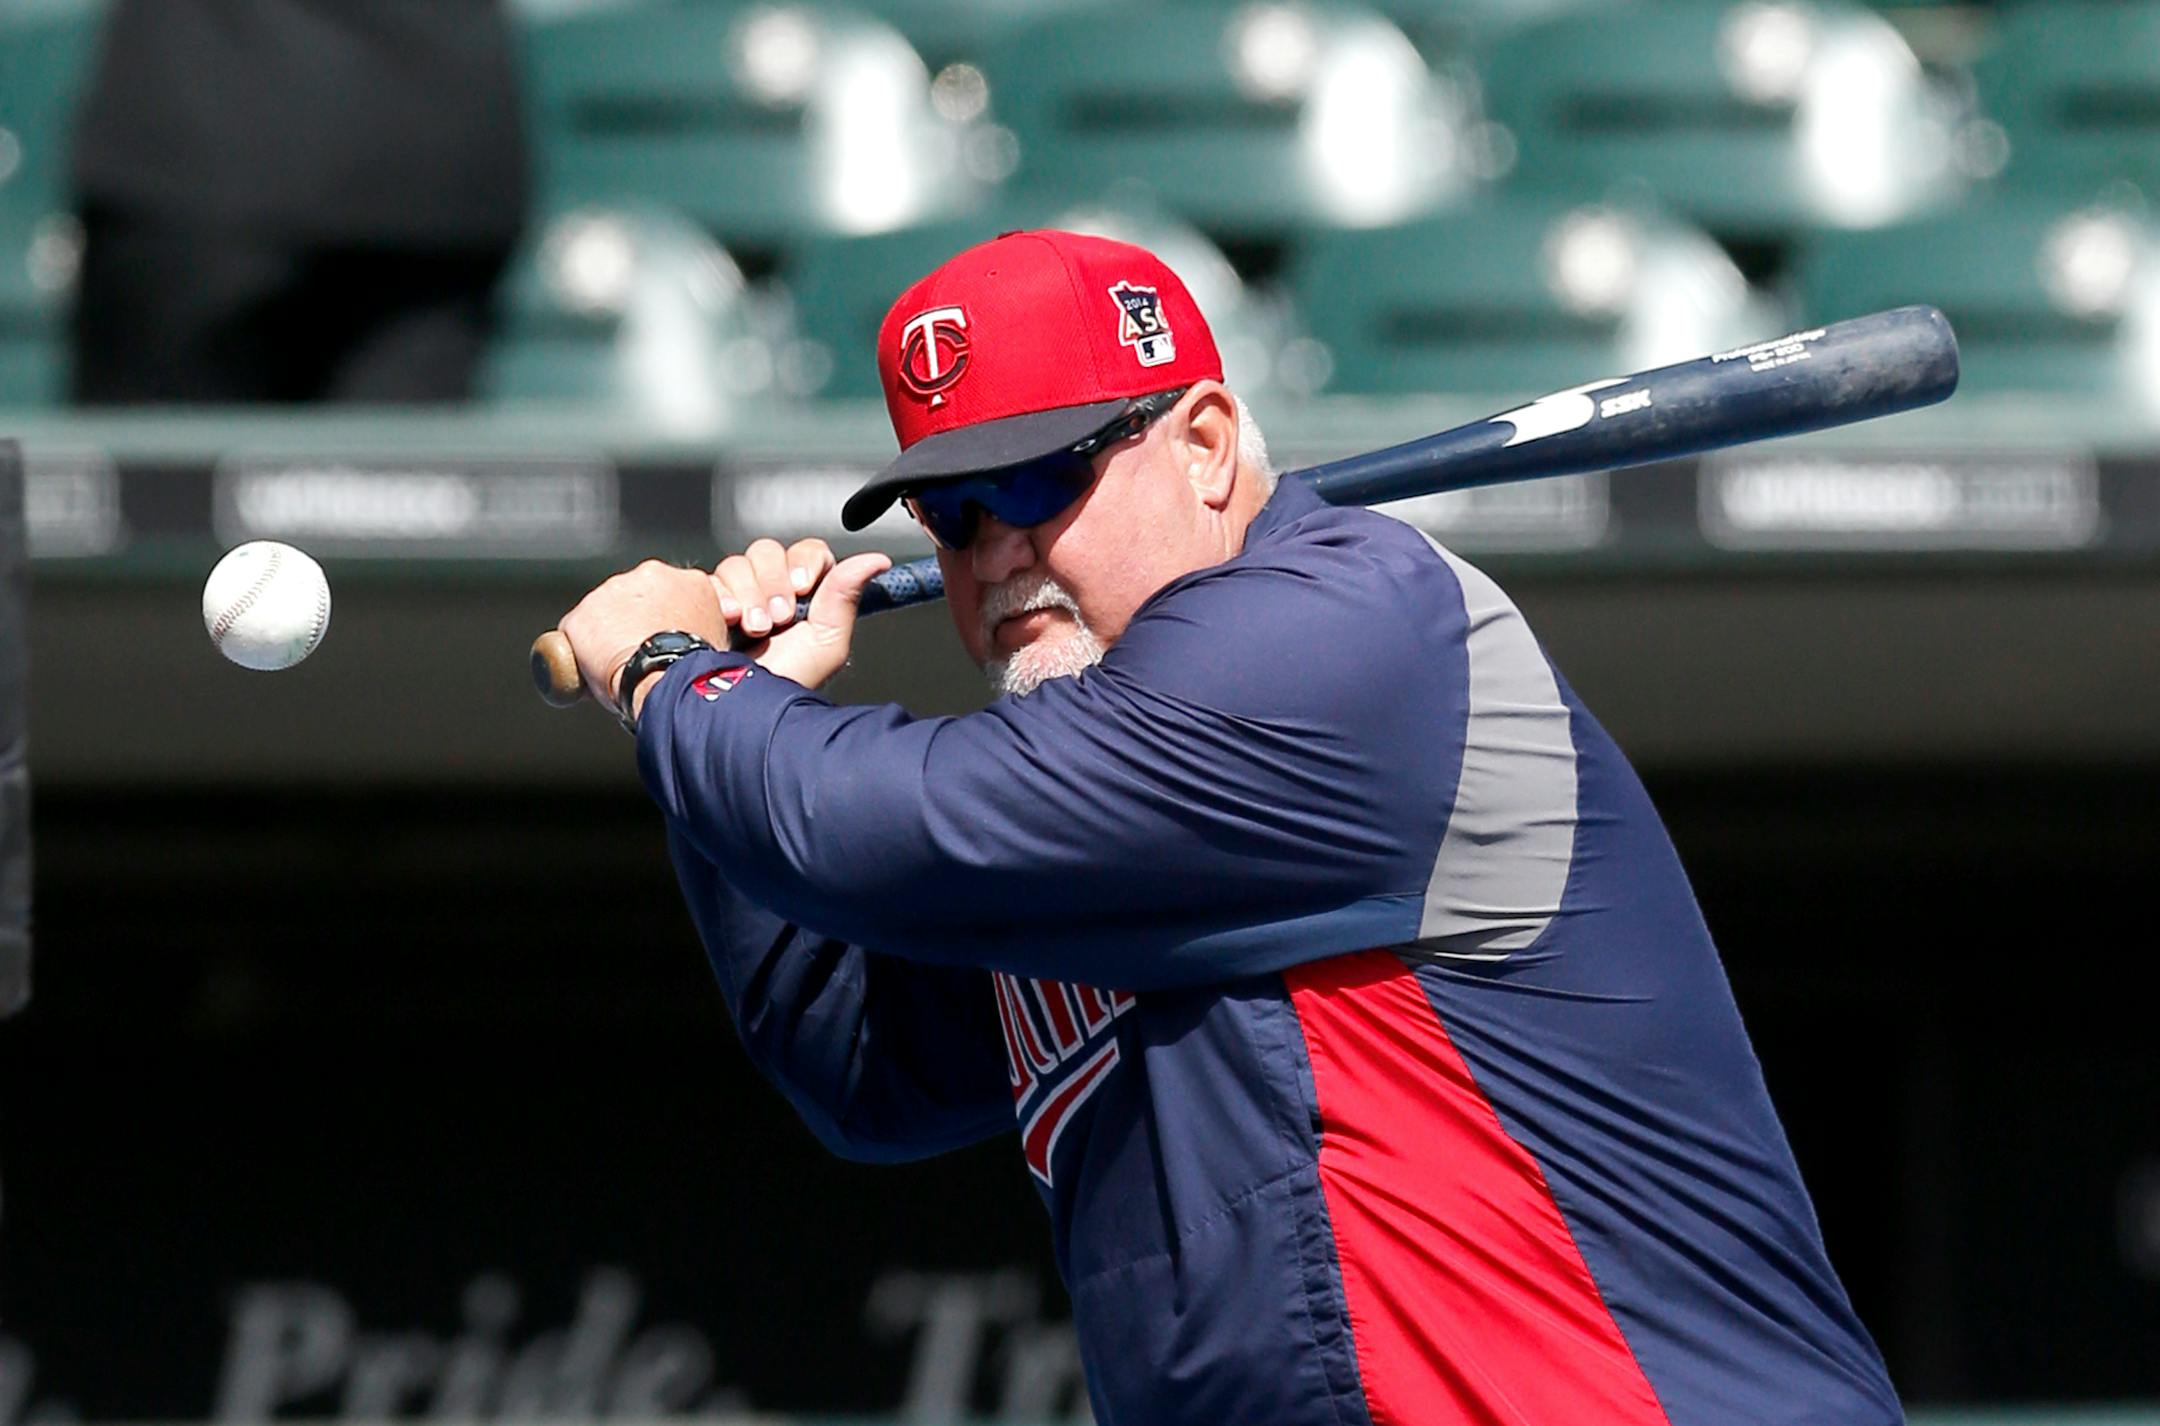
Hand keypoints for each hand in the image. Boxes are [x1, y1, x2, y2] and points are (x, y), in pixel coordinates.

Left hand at [558, 559, 725, 713]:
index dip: (665, 618)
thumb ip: (705, 626)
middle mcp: (650, 576)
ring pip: (603, 611)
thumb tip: (699, 638)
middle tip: (639, 651)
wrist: (668, 679)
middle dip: (633, 619)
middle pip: (634, 596)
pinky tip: (595, 670)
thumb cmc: (697, 668)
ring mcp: (611, 591)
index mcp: (689, 581)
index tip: (663, 636)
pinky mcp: (582, 614)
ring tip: (619, 664)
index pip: (673, 594)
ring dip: (607, 632)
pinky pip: (577, 631)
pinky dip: (581, 649)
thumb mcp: (720, 640)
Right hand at [709, 537, 891, 694]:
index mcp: (806, 598)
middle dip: (773, 583)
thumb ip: (846, 595)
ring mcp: (737, 596)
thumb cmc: (785, 684)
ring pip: (738, 563)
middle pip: (770, 552)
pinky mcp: (707, 603)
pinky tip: (726, 620)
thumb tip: (877, 560)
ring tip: (752, 627)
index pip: (808, 553)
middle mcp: (771, 592)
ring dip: (748, 594)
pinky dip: (720, 596)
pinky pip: (710, 579)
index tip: (803, 586)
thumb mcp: (826, 644)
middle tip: (777, 618)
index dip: (805, 562)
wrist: (738, 709)